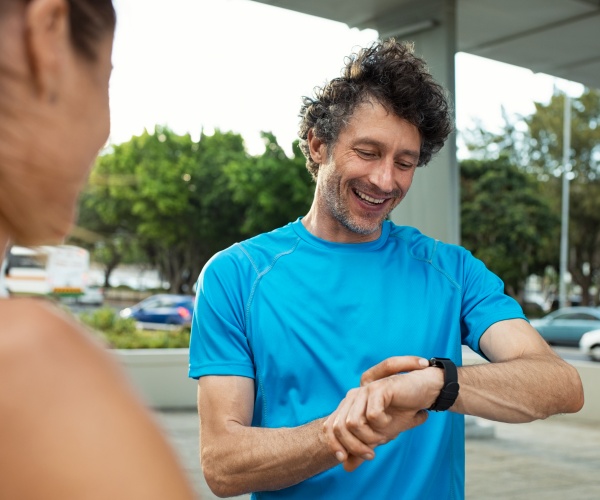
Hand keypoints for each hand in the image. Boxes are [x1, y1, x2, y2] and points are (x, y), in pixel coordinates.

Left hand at [323, 356, 432, 471]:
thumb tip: (346, 468)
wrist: (423, 393)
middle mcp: (353, 396)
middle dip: (354, 447)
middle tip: (371, 454)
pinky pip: (372, 416)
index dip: (334, 444)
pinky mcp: (378, 389)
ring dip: (370, 437)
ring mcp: (364, 391)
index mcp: (349, 405)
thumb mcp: (379, 436)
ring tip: (384, 436)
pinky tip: (391, 421)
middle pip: (339, 427)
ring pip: (353, 423)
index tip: (344, 459)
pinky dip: (382, 425)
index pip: (329, 426)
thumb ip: (361, 449)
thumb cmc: (400, 413)